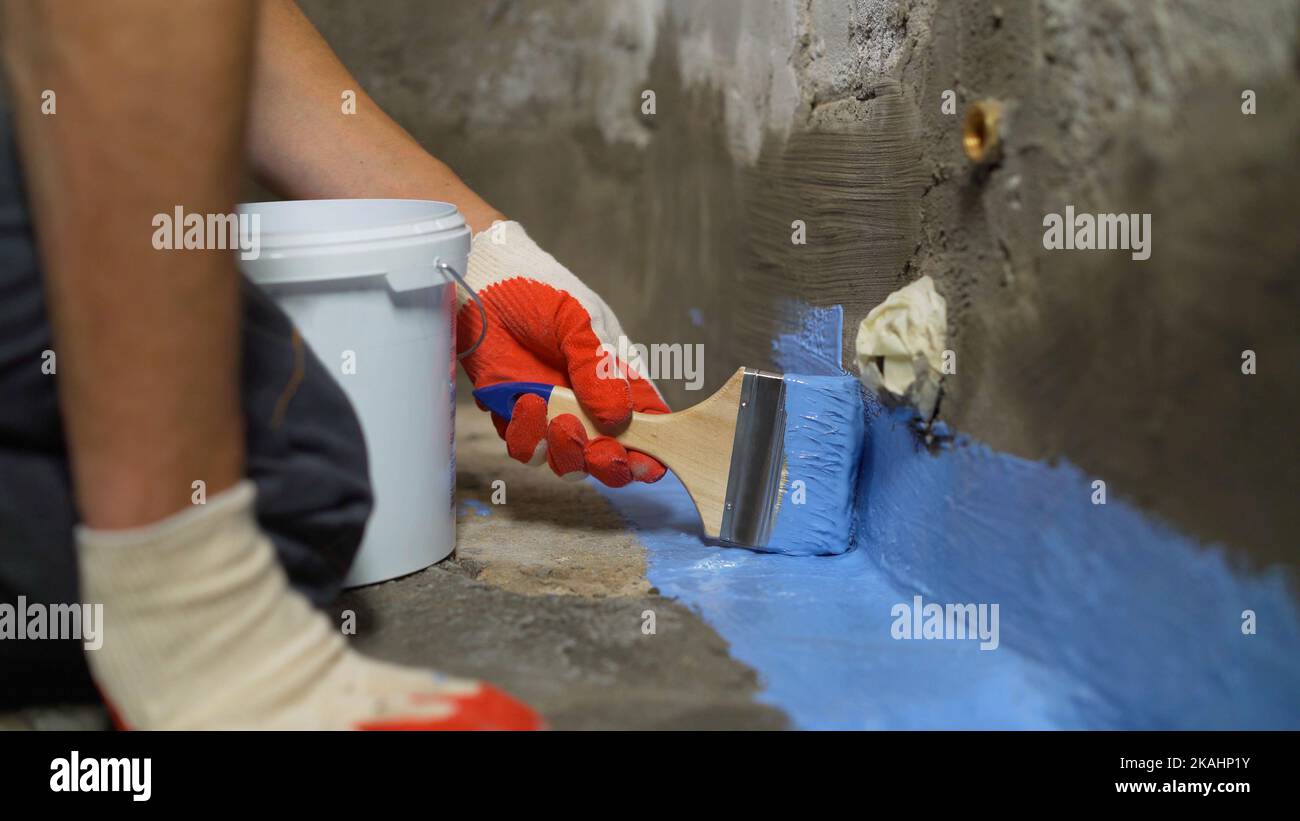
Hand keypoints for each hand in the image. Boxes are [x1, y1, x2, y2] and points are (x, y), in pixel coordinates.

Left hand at [456, 221, 668, 487]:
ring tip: (557, 419)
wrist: (478, 282)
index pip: (645, 422)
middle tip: (598, 450)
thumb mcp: (575, 320)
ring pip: (568, 461)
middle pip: (609, 455)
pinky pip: (527, 448)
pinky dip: (527, 436)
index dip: (650, 450)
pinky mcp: (516, 416)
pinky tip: (524, 404)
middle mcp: (588, 403)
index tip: (645, 463)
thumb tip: (620, 419)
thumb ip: (597, 369)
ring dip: (566, 451)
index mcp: (616, 377)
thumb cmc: (535, 289)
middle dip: (607, 463)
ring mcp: (553, 413)